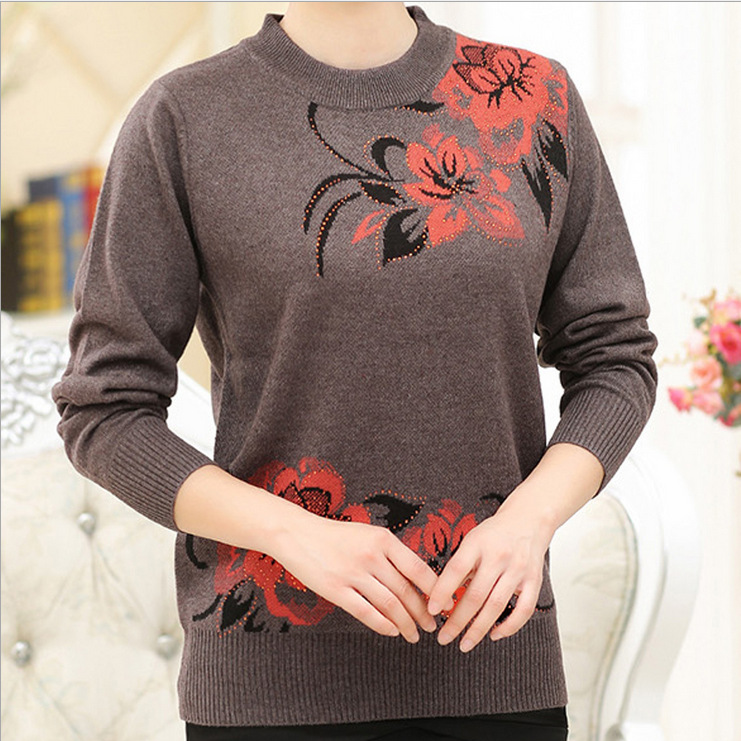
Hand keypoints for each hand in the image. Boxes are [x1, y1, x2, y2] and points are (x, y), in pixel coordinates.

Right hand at [272, 515, 441, 641]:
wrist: (297, 534)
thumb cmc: (335, 535)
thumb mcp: (368, 534)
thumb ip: (390, 553)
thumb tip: (415, 578)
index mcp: (383, 539)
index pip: (418, 569)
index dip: (435, 590)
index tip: (445, 604)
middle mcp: (371, 556)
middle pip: (406, 591)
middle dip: (423, 613)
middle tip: (432, 626)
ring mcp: (353, 573)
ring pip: (390, 605)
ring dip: (406, 624)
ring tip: (414, 635)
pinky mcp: (336, 589)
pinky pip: (366, 612)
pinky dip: (383, 625)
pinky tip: (392, 631)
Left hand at [425, 498, 555, 651]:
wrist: (529, 520)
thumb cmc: (494, 534)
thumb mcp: (472, 540)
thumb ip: (460, 565)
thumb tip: (441, 597)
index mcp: (478, 543)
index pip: (456, 569)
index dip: (442, 591)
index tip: (431, 610)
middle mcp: (499, 556)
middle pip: (476, 594)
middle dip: (457, 620)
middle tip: (443, 637)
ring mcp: (518, 569)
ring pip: (496, 606)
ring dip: (478, 629)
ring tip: (464, 644)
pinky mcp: (534, 581)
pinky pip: (523, 610)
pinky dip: (509, 626)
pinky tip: (494, 635)